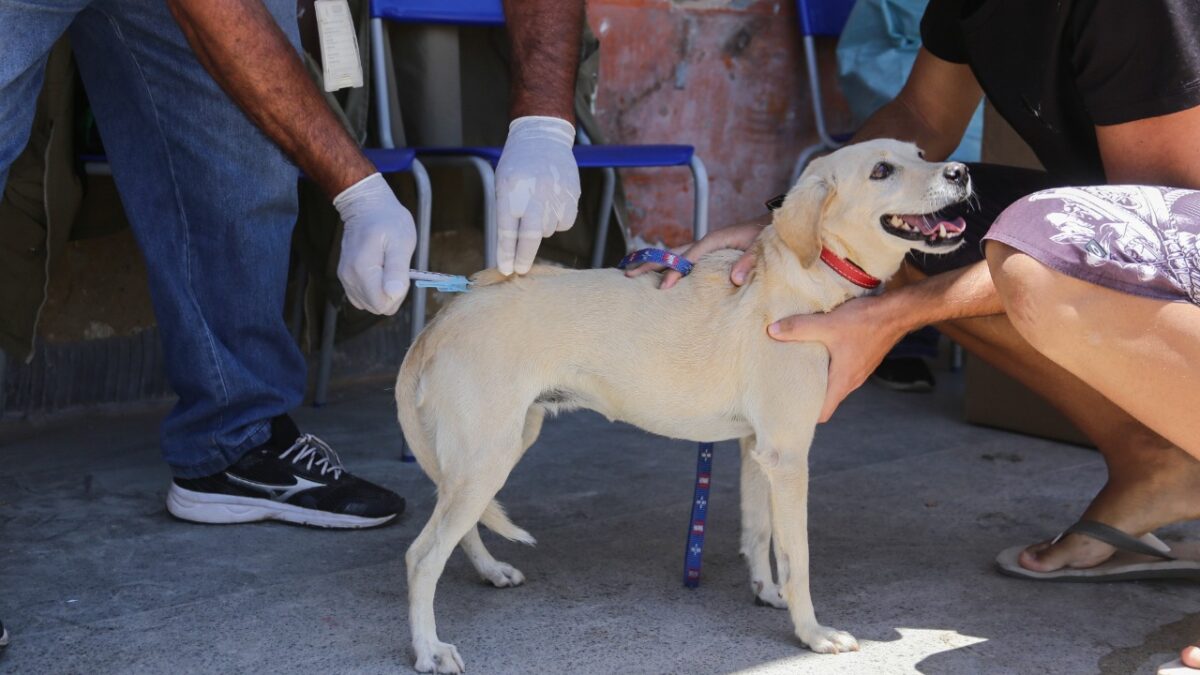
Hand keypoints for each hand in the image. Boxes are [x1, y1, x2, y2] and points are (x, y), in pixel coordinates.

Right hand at [333, 173, 416, 314]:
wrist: (366, 206)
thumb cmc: (388, 220)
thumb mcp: (401, 242)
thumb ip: (397, 271)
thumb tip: (393, 295)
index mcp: (363, 271)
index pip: (382, 305)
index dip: (398, 294)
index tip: (401, 273)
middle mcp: (349, 278)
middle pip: (377, 306)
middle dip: (392, 294)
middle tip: (396, 268)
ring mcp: (345, 278)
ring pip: (370, 303)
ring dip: (384, 291)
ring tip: (388, 266)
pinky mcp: (345, 277)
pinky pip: (363, 297)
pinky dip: (374, 289)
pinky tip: (380, 271)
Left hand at [495, 116, 580, 274]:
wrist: (543, 138)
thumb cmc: (518, 164)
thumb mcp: (502, 184)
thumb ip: (506, 213)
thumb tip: (510, 248)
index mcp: (511, 192)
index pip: (507, 230)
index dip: (506, 253)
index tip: (506, 269)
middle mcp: (534, 195)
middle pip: (530, 237)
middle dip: (524, 257)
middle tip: (520, 269)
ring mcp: (555, 196)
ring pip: (547, 231)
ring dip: (541, 228)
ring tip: (537, 205)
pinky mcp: (571, 197)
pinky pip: (564, 224)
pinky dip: (557, 221)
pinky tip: (552, 204)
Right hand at [625, 221, 765, 288]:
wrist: (772, 226)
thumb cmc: (766, 236)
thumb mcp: (760, 248)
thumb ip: (747, 262)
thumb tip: (735, 279)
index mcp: (714, 240)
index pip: (689, 258)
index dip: (675, 272)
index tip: (663, 288)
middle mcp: (705, 243)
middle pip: (671, 254)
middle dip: (650, 264)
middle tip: (628, 276)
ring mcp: (704, 248)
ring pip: (673, 256)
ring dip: (653, 264)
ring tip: (631, 273)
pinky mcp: (707, 254)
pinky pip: (682, 260)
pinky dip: (666, 266)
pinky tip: (657, 274)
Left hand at [767, 295, 903, 421]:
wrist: (898, 312)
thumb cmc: (866, 322)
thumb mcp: (828, 324)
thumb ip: (799, 328)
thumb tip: (773, 331)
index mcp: (842, 381)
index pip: (823, 413)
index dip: (805, 416)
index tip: (787, 411)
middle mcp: (851, 381)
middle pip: (826, 400)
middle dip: (806, 397)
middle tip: (784, 389)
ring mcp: (858, 371)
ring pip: (833, 385)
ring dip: (816, 380)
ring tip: (795, 371)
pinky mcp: (861, 359)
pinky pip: (840, 371)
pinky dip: (827, 368)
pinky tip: (815, 354)